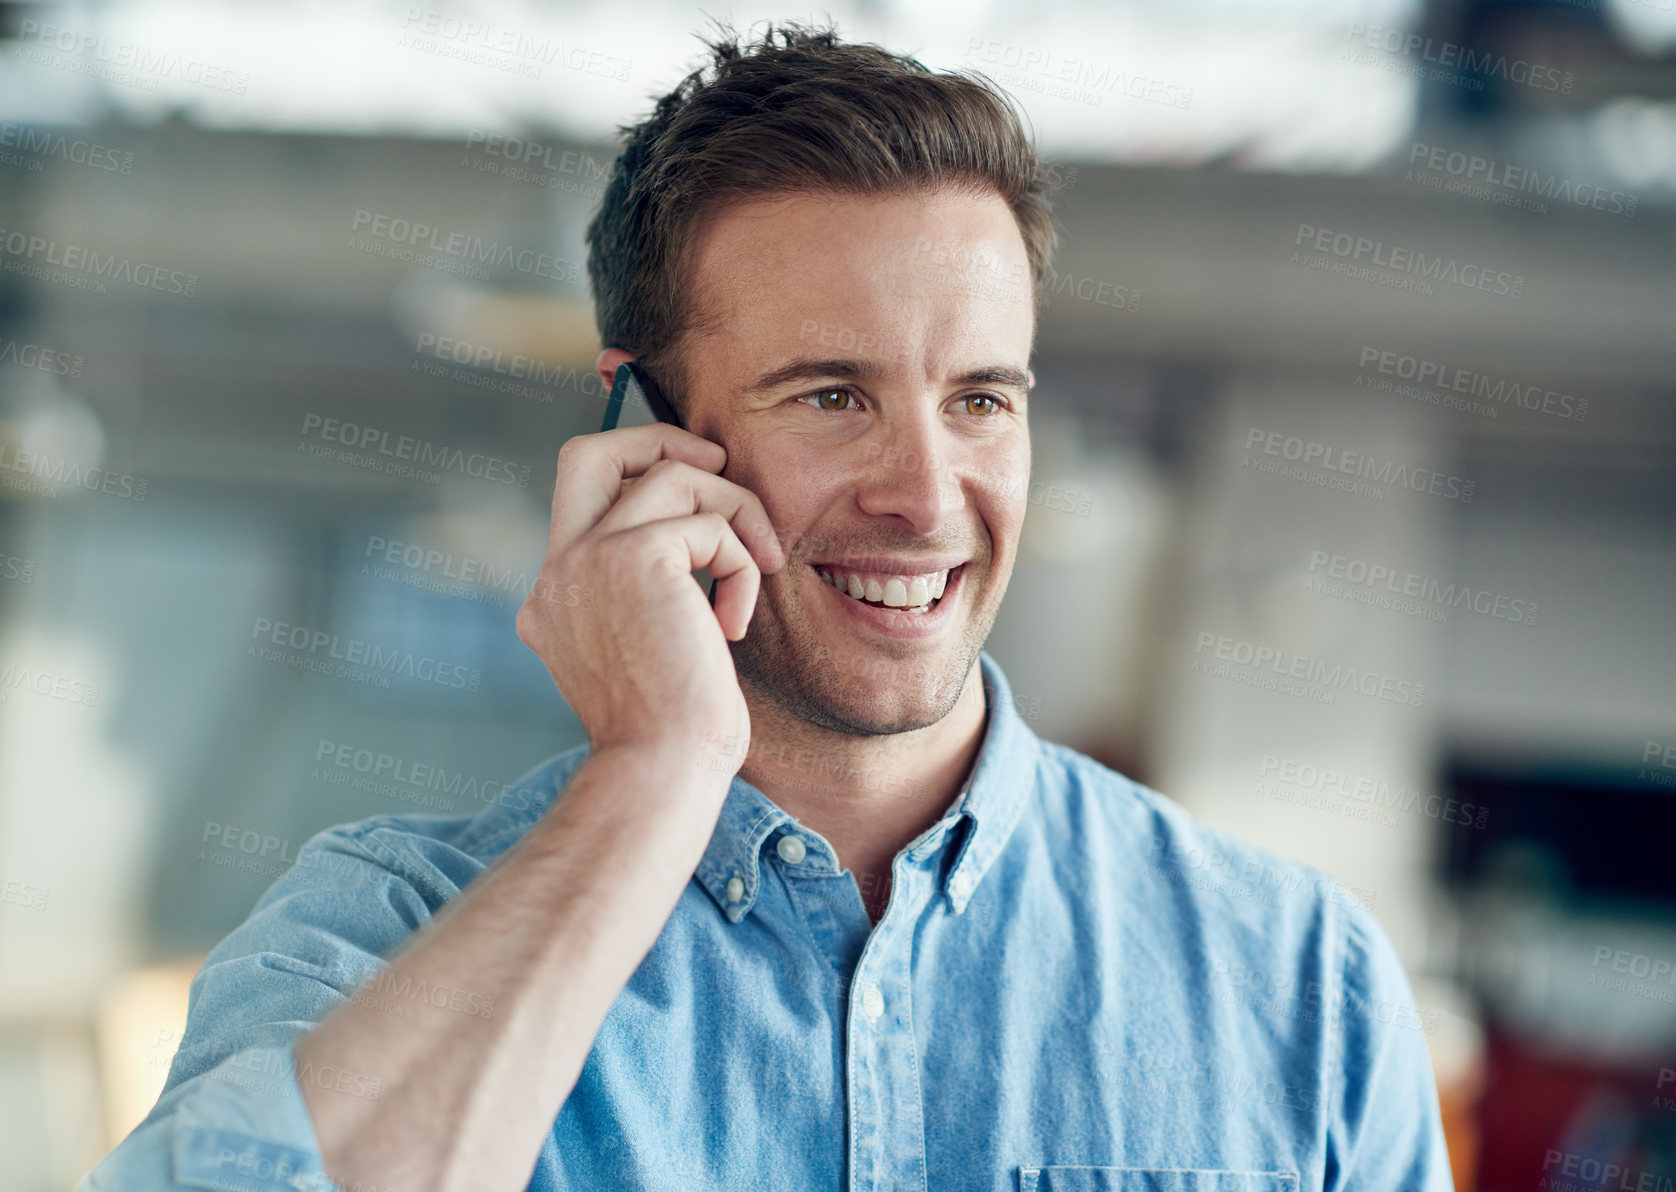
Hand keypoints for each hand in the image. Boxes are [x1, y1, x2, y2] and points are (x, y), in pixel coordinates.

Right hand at [516, 424, 784, 772]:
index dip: (635, 474)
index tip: (696, 490)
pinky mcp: (635, 557)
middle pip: (590, 452)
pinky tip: (734, 623)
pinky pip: (711, 524)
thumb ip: (647, 594)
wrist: (662, 770)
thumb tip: (698, 541)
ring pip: (673, 476)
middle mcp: (557, 572)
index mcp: (554, 597)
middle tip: (720, 462)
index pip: (579, 497)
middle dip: (660, 439)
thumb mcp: (648, 651)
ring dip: (735, 514)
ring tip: (757, 572)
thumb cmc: (673, 731)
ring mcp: (587, 560)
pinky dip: (741, 563)